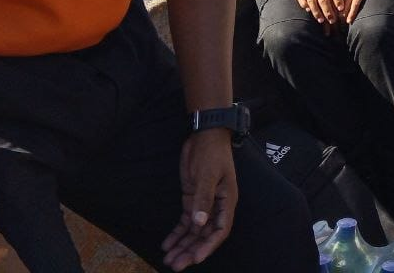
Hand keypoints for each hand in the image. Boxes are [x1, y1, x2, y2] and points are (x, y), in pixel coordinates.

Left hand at [161, 130, 236, 271]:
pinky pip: (185, 222)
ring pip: (194, 231)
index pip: (220, 229)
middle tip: (176, 265)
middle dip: (192, 250)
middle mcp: (216, 206)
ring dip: (183, 245)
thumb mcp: (207, 174)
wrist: (205, 135)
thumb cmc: (211, 152)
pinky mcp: (192, 200)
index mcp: (226, 200)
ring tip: (169, 259)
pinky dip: (177, 234)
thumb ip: (203, 199)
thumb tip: (199, 223)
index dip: (209, 246)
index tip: (196, 258)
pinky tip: (167, 244)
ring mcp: (203, 204)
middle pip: (205, 234)